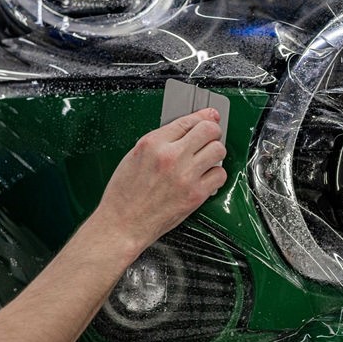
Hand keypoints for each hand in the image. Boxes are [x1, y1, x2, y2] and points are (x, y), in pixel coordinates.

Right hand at [95, 108, 226, 253]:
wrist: (122, 225)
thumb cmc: (124, 196)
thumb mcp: (134, 157)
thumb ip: (159, 142)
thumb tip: (182, 132)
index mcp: (152, 144)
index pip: (187, 120)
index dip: (203, 117)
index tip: (210, 117)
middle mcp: (170, 156)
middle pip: (208, 130)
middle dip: (212, 132)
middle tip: (210, 138)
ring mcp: (185, 175)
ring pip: (218, 150)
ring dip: (215, 153)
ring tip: (207, 159)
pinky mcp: (195, 194)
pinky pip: (220, 175)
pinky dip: (216, 175)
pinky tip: (205, 178)